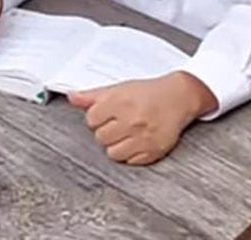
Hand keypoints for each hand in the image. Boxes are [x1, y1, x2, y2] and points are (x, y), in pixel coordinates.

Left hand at [67, 72, 217, 165]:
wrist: (179, 97)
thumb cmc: (149, 92)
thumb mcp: (120, 88)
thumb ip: (93, 96)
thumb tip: (71, 97)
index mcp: (120, 101)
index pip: (91, 119)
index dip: (98, 116)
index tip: (108, 113)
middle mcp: (131, 119)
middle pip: (100, 137)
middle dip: (108, 130)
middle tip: (121, 121)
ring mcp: (142, 137)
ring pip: (113, 153)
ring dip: (118, 144)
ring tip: (128, 132)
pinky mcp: (152, 151)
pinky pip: (130, 162)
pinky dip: (132, 153)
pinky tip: (138, 140)